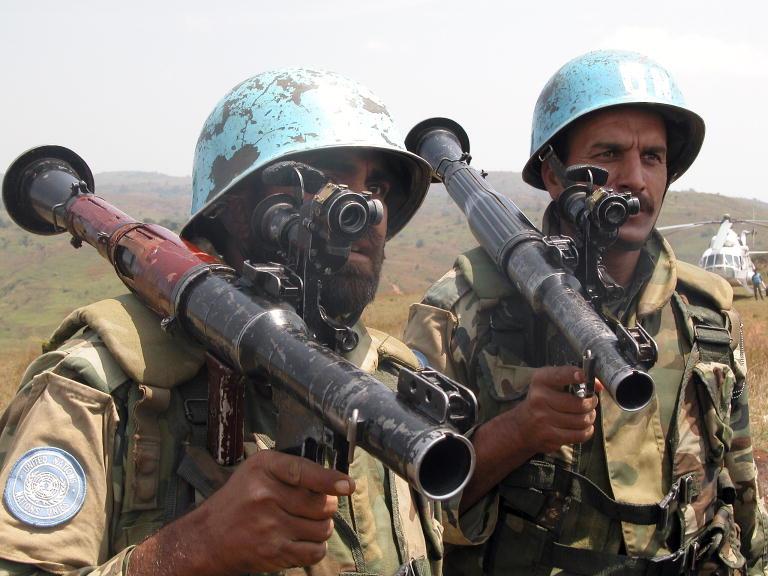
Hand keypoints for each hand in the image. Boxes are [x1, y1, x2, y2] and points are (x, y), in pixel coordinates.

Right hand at [129, 450, 354, 575]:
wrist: (206, 538)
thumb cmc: (237, 500)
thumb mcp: (257, 471)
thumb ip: (292, 470)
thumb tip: (335, 481)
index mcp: (263, 468)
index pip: (305, 471)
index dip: (330, 480)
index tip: (348, 486)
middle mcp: (265, 495)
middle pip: (321, 503)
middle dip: (326, 506)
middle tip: (313, 507)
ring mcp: (270, 526)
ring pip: (322, 528)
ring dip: (321, 528)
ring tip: (305, 524)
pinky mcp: (273, 552)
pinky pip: (314, 552)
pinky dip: (315, 548)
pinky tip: (302, 540)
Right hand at [460, 365, 601, 510]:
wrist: (521, 427)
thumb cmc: (541, 401)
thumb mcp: (550, 384)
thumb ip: (573, 380)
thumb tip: (600, 385)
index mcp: (540, 381)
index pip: (560, 375)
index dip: (574, 375)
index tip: (584, 376)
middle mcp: (540, 399)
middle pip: (579, 403)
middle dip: (591, 403)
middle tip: (591, 402)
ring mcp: (544, 419)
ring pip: (582, 420)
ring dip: (590, 417)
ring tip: (587, 414)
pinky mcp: (550, 437)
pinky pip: (579, 435)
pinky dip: (586, 431)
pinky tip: (583, 427)